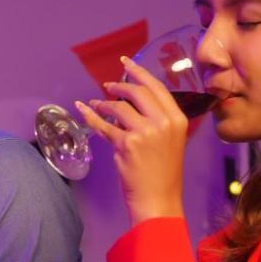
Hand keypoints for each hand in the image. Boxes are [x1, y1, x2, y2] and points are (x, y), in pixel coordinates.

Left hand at [74, 55, 188, 223]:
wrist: (158, 199)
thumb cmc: (163, 173)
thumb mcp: (170, 142)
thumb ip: (157, 121)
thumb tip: (132, 105)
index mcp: (177, 119)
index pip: (157, 88)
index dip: (139, 72)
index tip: (126, 62)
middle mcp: (163, 122)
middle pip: (137, 92)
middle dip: (119, 86)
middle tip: (108, 86)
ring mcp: (145, 132)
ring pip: (119, 107)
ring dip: (104, 104)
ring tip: (96, 104)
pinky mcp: (126, 144)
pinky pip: (103, 125)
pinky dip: (90, 116)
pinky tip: (83, 108)